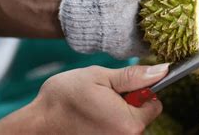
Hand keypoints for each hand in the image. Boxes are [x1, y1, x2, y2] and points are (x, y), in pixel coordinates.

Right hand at [0, 63, 168, 134]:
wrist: (35, 125)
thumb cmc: (64, 98)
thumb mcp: (101, 77)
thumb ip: (134, 76)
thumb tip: (163, 70)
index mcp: (130, 123)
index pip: (155, 104)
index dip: (141, 92)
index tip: (122, 88)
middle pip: (142, 116)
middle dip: (129, 103)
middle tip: (104, 96)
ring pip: (128, 124)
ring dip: (117, 113)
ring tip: (95, 107)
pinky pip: (115, 131)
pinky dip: (107, 123)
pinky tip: (91, 118)